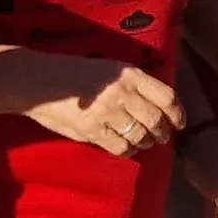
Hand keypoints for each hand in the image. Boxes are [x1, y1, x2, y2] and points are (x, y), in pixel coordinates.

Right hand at [25, 56, 179, 157]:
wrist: (38, 80)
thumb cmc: (72, 72)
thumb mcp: (108, 67)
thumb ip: (132, 83)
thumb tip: (156, 102)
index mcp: (128, 74)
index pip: (166, 96)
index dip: (178, 113)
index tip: (179, 122)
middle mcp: (122, 92)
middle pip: (156, 119)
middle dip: (163, 132)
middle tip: (162, 137)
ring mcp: (107, 112)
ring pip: (140, 135)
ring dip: (146, 142)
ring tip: (145, 142)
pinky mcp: (92, 130)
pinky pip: (120, 147)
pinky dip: (128, 150)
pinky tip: (126, 148)